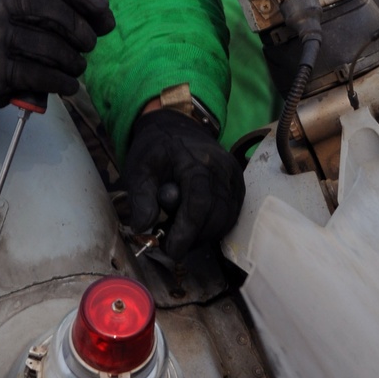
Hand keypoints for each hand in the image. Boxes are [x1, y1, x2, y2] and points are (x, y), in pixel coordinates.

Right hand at [0, 0, 114, 116]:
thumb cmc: (11, 37)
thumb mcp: (27, 10)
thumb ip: (63, 4)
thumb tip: (104, 14)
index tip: (104, 10)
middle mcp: (2, 6)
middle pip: (55, 11)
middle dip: (82, 31)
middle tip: (90, 45)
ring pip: (51, 47)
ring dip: (74, 61)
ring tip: (78, 66)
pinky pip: (41, 75)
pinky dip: (63, 82)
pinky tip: (68, 84)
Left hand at [123, 109, 243, 259]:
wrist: (177, 126)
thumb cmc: (156, 148)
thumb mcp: (139, 169)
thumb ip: (140, 198)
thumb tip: (143, 228)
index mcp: (198, 162)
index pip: (199, 206)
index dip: (186, 233)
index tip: (170, 251)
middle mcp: (223, 170)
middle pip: (216, 217)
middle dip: (192, 237)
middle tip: (168, 241)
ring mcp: (234, 177)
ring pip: (226, 220)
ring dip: (202, 235)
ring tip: (177, 229)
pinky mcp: (238, 185)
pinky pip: (231, 215)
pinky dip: (213, 227)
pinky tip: (193, 224)